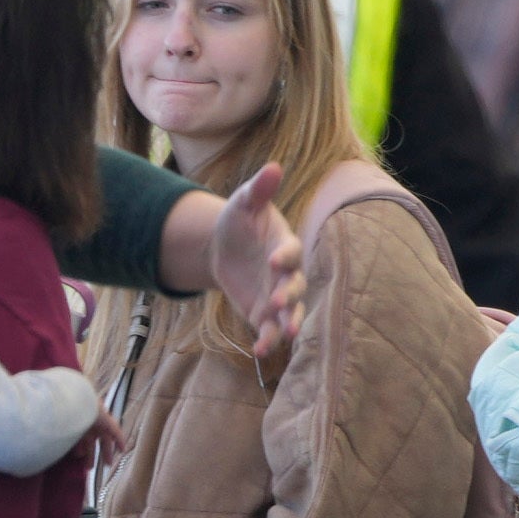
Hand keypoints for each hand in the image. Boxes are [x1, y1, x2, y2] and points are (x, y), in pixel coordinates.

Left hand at [204, 165, 307, 362]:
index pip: (291, 251)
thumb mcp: (243, 203)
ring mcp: (277, 296)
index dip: (285, 256)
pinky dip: (268, 341)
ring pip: (290, 313)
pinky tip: (260, 351)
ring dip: (289, 324)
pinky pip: (270, 330)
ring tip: (287, 335)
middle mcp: (286, 273)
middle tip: (278, 303)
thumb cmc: (239, 221)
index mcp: (284, 245)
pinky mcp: (264, 314)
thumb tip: (273, 166)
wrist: (222, 248)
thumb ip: (258, 189)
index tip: (274, 260)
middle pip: (296, 286)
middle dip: (289, 295)